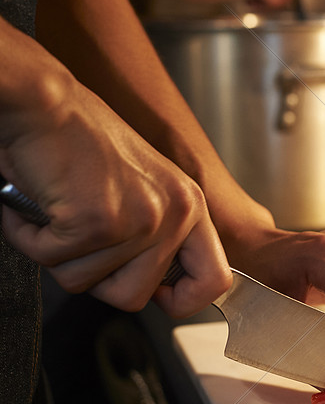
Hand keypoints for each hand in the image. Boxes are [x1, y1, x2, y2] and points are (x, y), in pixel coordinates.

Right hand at [0, 73, 230, 317]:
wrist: (44, 101)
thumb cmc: (81, 139)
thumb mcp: (144, 187)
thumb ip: (159, 234)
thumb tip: (157, 287)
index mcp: (190, 206)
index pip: (215, 280)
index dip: (183, 301)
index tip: (155, 296)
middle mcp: (174, 214)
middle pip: (134, 297)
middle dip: (94, 277)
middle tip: (78, 237)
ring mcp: (139, 220)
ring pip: (86, 282)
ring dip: (56, 252)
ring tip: (57, 207)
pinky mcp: (97, 222)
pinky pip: (52, 259)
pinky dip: (30, 236)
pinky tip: (38, 202)